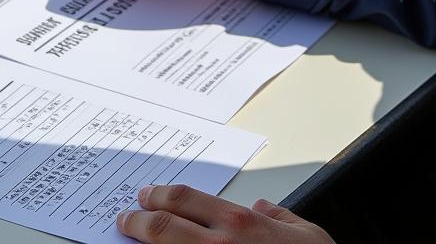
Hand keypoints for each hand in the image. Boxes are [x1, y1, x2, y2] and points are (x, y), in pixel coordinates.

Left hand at [117, 185, 335, 243]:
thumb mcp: (309, 236)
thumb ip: (282, 217)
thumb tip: (264, 209)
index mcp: (239, 225)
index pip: (183, 201)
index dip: (158, 197)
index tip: (144, 198)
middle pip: (162, 227)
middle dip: (137, 221)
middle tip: (126, 218)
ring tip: (131, 242)